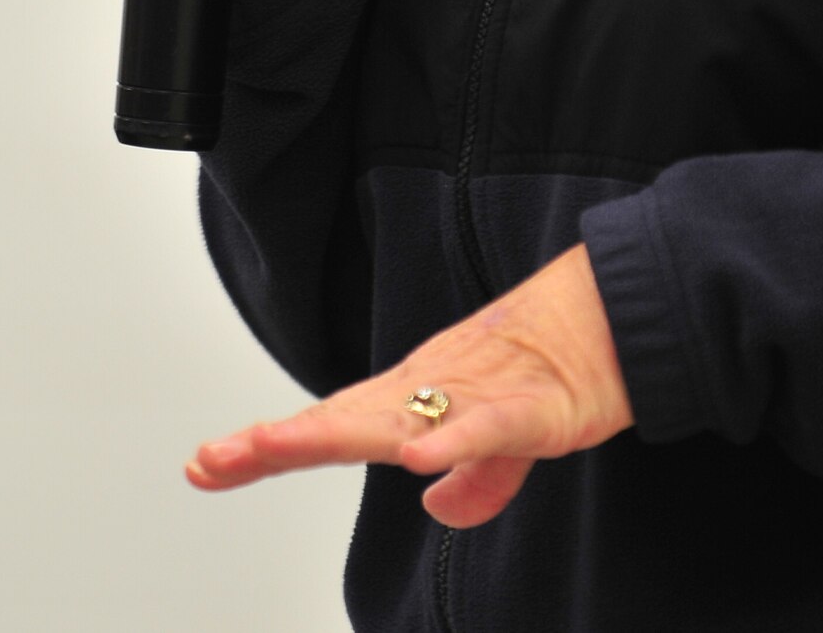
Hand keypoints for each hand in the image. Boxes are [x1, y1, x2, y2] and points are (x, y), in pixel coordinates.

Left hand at [186, 245, 633, 528]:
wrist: (616, 315)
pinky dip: (452, 441)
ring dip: (333, 431)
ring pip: (397, 419)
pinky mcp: (530, 408)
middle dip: (275, 442)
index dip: (269, 446)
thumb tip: (437, 507)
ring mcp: (476, 395)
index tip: (206, 465)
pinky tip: (416, 458)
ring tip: (274, 445)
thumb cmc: (555, 371)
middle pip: (343, 421)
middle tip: (211, 460)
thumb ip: (473, 476)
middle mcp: (431, 392)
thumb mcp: (507, 443)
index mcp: (418, 402)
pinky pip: (486, 428)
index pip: (332, 427)